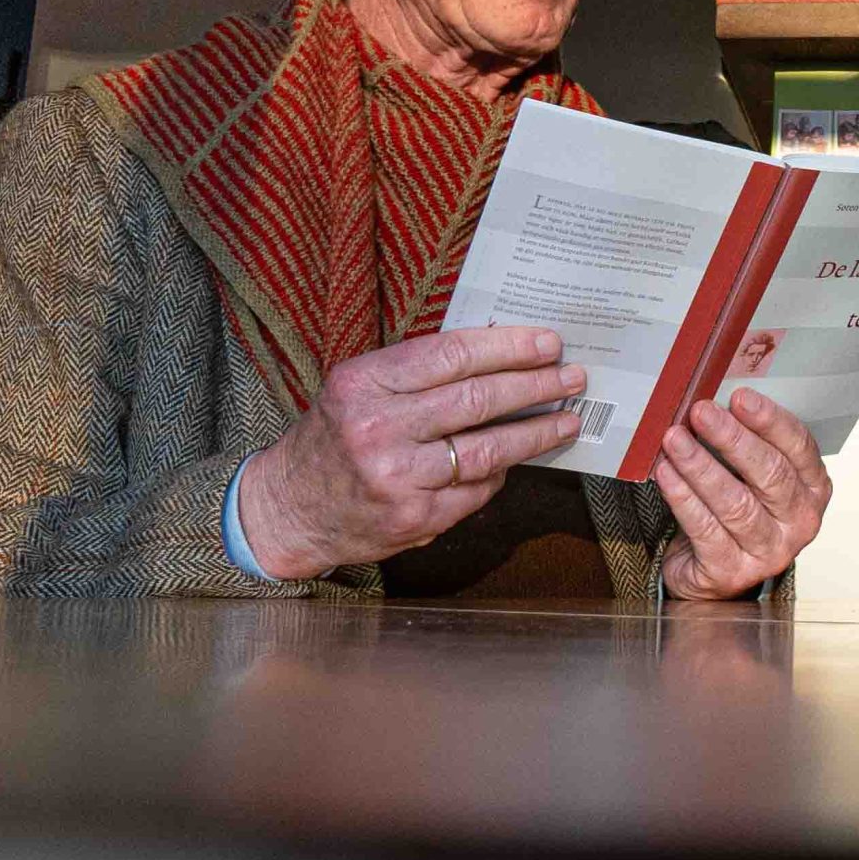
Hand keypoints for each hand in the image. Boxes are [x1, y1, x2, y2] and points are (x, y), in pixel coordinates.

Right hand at [237, 326, 586, 579]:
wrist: (286, 509)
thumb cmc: (334, 438)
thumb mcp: (360, 388)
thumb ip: (419, 371)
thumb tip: (498, 351)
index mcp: (364, 383)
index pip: (452, 355)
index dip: (508, 346)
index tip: (547, 342)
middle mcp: (379, 427)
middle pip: (478, 399)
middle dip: (535, 385)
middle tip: (572, 376)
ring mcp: (397, 477)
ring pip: (488, 449)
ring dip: (537, 432)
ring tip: (566, 418)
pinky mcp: (413, 517)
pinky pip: (476, 490)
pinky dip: (500, 473)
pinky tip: (517, 460)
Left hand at [654, 390, 832, 600]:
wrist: (718, 572)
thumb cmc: (739, 510)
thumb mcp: (755, 477)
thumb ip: (748, 443)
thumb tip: (715, 401)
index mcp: (813, 488)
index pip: (798, 447)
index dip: (769, 420)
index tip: (739, 397)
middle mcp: (799, 522)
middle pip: (770, 474)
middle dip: (732, 438)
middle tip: (702, 412)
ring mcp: (768, 552)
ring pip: (735, 503)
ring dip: (700, 466)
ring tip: (674, 439)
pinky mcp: (732, 572)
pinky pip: (705, 529)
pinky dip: (683, 497)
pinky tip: (667, 473)